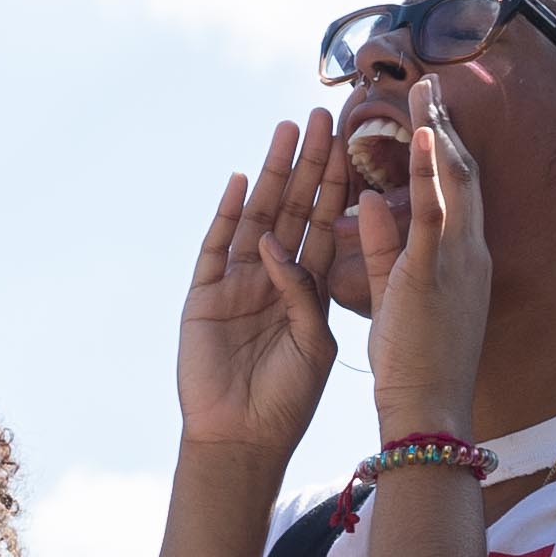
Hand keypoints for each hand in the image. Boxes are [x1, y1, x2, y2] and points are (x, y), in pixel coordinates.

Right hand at [174, 125, 345, 460]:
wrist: (243, 439)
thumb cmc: (288, 400)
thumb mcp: (316, 344)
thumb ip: (307, 296)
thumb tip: (284, 249)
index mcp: (308, 288)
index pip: (327, 224)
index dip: (336, 184)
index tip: (350, 142)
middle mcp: (273, 277)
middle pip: (293, 208)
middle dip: (307, 163)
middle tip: (321, 117)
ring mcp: (237, 283)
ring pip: (258, 217)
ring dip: (271, 174)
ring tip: (284, 131)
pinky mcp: (205, 297)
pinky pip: (216, 248)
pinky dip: (228, 217)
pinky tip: (239, 183)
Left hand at [347, 81, 499, 441]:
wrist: (431, 409)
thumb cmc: (417, 364)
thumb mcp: (397, 295)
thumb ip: (385, 248)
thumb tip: (371, 201)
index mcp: (462, 260)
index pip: (455, 192)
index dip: (442, 150)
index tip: (429, 115)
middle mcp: (469, 252)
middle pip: (461, 174)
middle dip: (445, 127)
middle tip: (430, 85)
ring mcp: (458, 259)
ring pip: (454, 180)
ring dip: (438, 131)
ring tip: (425, 90)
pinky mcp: (435, 271)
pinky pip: (434, 211)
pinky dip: (430, 169)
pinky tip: (422, 133)